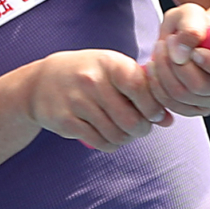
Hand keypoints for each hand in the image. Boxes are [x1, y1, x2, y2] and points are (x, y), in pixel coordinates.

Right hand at [27, 50, 172, 151]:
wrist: (41, 81)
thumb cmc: (88, 74)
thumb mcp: (112, 70)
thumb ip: (142, 90)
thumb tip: (169, 120)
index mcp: (109, 64)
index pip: (141, 89)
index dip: (153, 107)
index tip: (155, 114)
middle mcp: (92, 81)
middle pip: (131, 120)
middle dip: (142, 129)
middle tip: (141, 128)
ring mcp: (77, 102)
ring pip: (116, 134)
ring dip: (127, 139)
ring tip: (126, 132)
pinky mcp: (66, 121)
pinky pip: (100, 142)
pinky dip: (111, 145)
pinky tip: (110, 138)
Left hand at [145, 3, 209, 116]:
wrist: (185, 40)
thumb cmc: (193, 26)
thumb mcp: (191, 15)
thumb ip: (190, 26)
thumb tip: (182, 53)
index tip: (194, 50)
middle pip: (201, 86)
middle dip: (175, 64)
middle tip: (165, 41)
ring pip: (182, 96)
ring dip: (162, 72)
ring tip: (159, 49)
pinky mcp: (194, 108)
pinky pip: (171, 105)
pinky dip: (157, 86)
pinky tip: (154, 66)